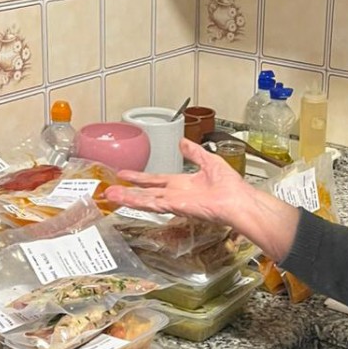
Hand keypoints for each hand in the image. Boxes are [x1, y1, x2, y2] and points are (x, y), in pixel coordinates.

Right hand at [105, 138, 300, 261]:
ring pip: (145, 199)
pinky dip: (137, 201)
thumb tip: (183, 142)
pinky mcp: (174, 206)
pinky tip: (125, 199)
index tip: (126, 174)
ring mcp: (174, 201)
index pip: (157, 180)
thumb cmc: (230, 186)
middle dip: (129, 190)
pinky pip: (153, 203)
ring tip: (110, 196)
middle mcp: (176, 193)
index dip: (141, 178)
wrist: (237, 200)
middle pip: (147, 191)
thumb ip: (194, 152)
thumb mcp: (209, 160)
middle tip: (111, 190)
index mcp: (183, 184)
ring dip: (127, 197)